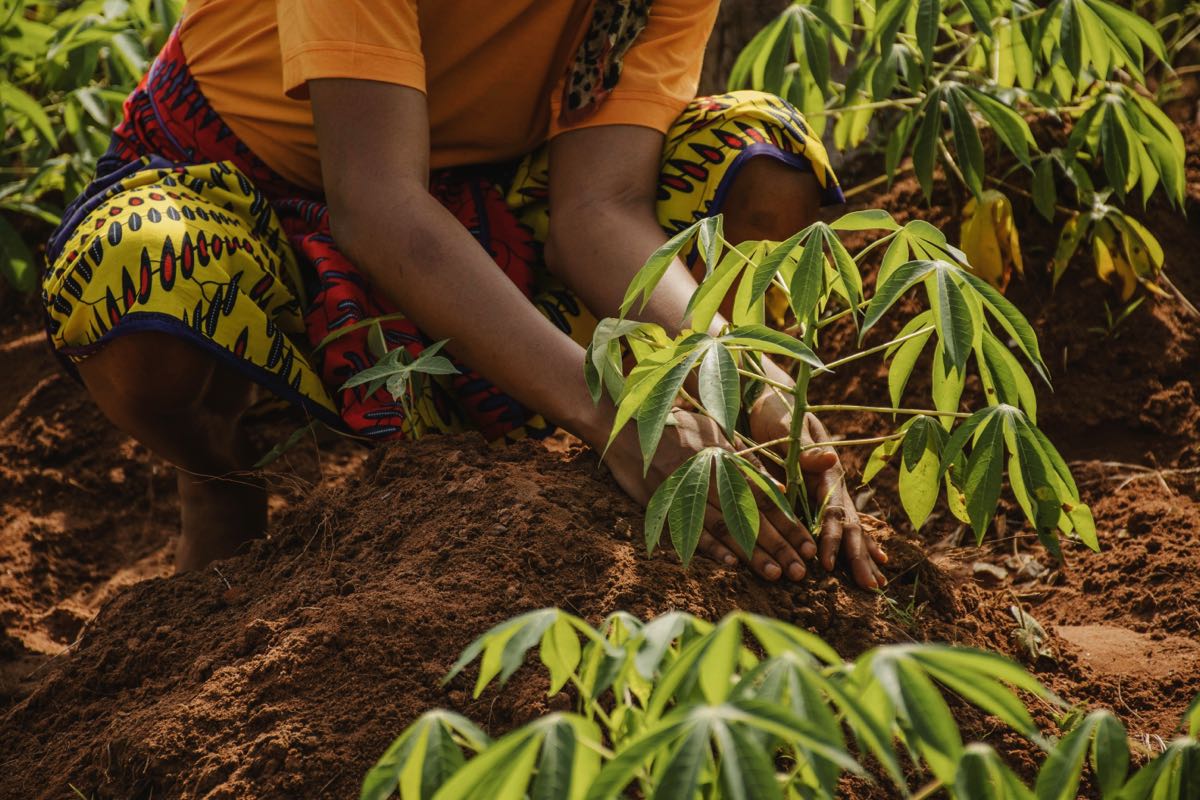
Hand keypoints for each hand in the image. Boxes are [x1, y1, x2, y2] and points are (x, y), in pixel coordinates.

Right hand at [604, 410, 817, 581]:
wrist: (628, 427)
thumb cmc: (675, 427)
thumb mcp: (715, 435)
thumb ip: (746, 462)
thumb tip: (779, 490)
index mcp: (727, 460)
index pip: (765, 497)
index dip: (788, 523)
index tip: (808, 545)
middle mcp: (712, 476)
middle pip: (751, 516)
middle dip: (779, 545)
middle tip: (801, 571)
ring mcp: (687, 490)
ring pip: (726, 526)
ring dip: (751, 553)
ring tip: (775, 574)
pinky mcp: (664, 501)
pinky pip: (689, 527)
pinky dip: (710, 546)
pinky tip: (730, 564)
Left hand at [749, 391, 888, 589]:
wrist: (775, 400)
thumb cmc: (777, 413)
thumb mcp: (788, 426)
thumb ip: (807, 447)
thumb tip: (833, 458)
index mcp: (825, 470)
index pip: (832, 510)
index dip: (833, 538)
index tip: (829, 564)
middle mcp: (833, 482)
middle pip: (849, 523)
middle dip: (859, 556)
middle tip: (871, 587)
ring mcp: (830, 488)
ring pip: (851, 526)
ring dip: (863, 554)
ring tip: (876, 583)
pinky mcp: (821, 491)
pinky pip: (840, 521)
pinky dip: (855, 542)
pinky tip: (872, 559)